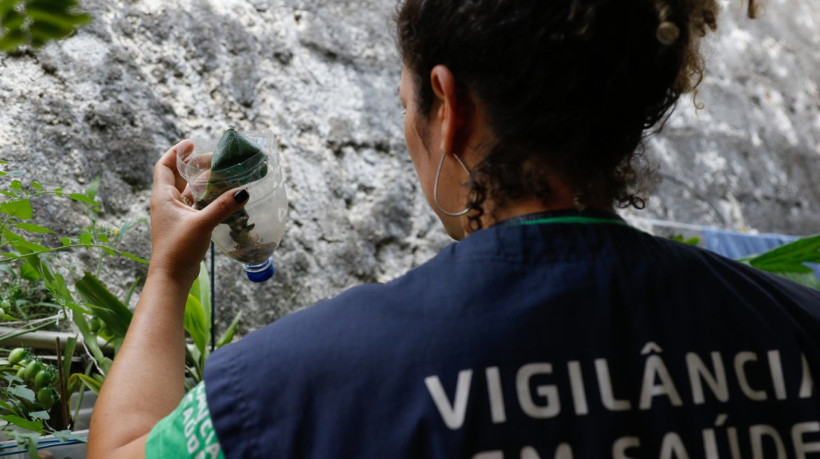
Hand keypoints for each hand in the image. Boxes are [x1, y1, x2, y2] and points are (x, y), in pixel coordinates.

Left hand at [147, 140, 248, 285]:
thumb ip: (223, 206)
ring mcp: (175, 215)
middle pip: (179, 176)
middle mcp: (166, 203)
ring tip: (220, 174)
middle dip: (195, 166)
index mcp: (163, 197)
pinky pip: (195, 205)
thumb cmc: (179, 248)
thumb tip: (243, 191)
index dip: (177, 152)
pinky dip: (206, 198)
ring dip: (201, 182)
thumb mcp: (202, 224)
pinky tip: (220, 197)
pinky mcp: (184, 226)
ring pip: (188, 191)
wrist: (171, 277)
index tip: (191, 143)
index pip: (165, 165)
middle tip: (215, 160)